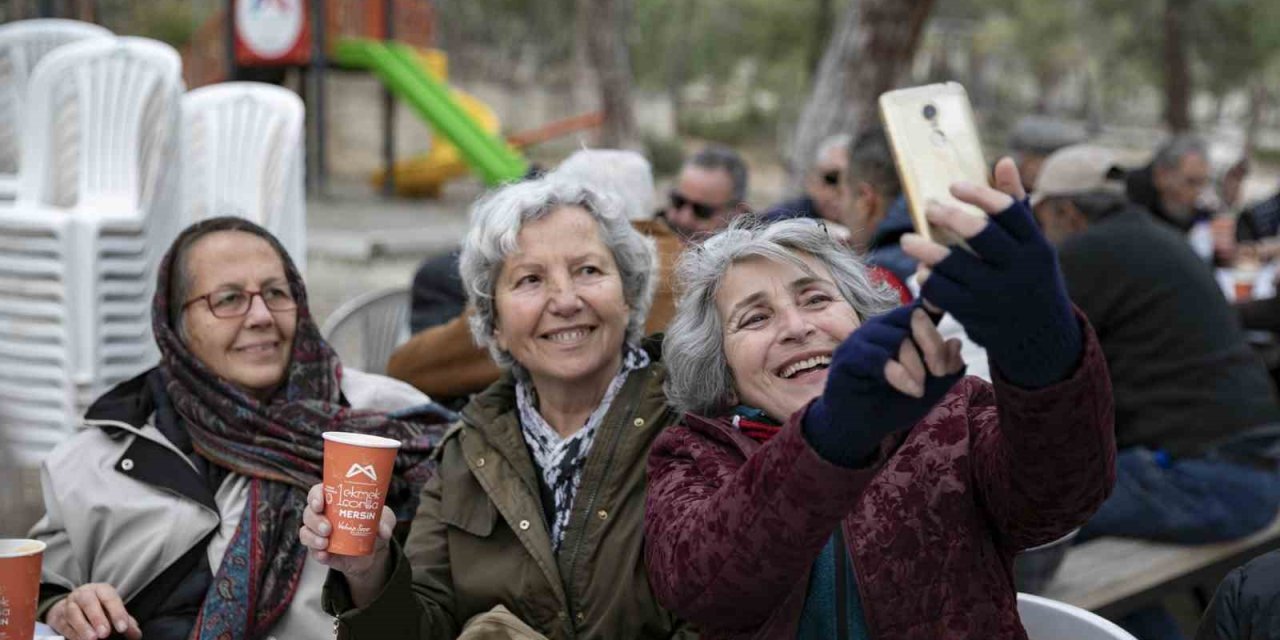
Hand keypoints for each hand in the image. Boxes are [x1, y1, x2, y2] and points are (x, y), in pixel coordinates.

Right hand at [47, 583, 140, 639]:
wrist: (73, 605)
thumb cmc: (99, 607)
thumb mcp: (113, 610)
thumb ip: (125, 621)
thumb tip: (136, 635)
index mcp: (101, 590)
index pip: (110, 598)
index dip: (117, 613)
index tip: (123, 628)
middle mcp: (84, 594)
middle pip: (89, 602)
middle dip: (97, 618)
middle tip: (105, 634)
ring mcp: (70, 605)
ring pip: (74, 613)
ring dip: (83, 627)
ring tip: (92, 639)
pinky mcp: (59, 617)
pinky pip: (64, 625)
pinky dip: (73, 634)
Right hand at [300, 484, 394, 596]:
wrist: (374, 553)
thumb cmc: (375, 526)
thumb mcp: (385, 519)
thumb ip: (386, 521)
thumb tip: (382, 530)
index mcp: (334, 500)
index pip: (318, 492)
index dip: (315, 496)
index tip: (321, 502)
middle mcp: (323, 515)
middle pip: (309, 513)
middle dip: (315, 520)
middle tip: (327, 527)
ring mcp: (319, 534)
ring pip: (306, 532)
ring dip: (312, 537)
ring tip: (325, 542)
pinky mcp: (320, 551)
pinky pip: (312, 552)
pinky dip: (317, 553)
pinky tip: (324, 555)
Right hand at [803, 304, 965, 466]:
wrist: (860, 426)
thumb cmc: (895, 402)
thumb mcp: (932, 388)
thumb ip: (947, 368)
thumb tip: (956, 342)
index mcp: (903, 329)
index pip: (922, 307)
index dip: (937, 301)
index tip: (948, 309)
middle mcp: (883, 327)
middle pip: (914, 317)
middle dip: (933, 346)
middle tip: (939, 373)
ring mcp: (863, 338)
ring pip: (898, 338)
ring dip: (916, 366)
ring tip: (918, 390)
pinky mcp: (848, 355)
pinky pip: (878, 357)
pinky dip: (900, 374)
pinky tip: (910, 389)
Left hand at [901, 157, 1081, 388]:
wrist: (1039, 336)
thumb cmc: (1029, 276)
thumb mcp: (1031, 244)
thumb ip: (1016, 204)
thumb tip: (1004, 161)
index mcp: (1037, 246)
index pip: (1009, 211)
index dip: (980, 194)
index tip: (954, 186)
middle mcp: (1020, 269)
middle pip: (979, 234)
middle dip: (949, 217)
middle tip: (928, 207)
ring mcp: (998, 294)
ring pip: (954, 265)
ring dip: (925, 250)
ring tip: (908, 240)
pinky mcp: (977, 315)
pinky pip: (943, 293)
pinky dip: (928, 280)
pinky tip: (921, 272)